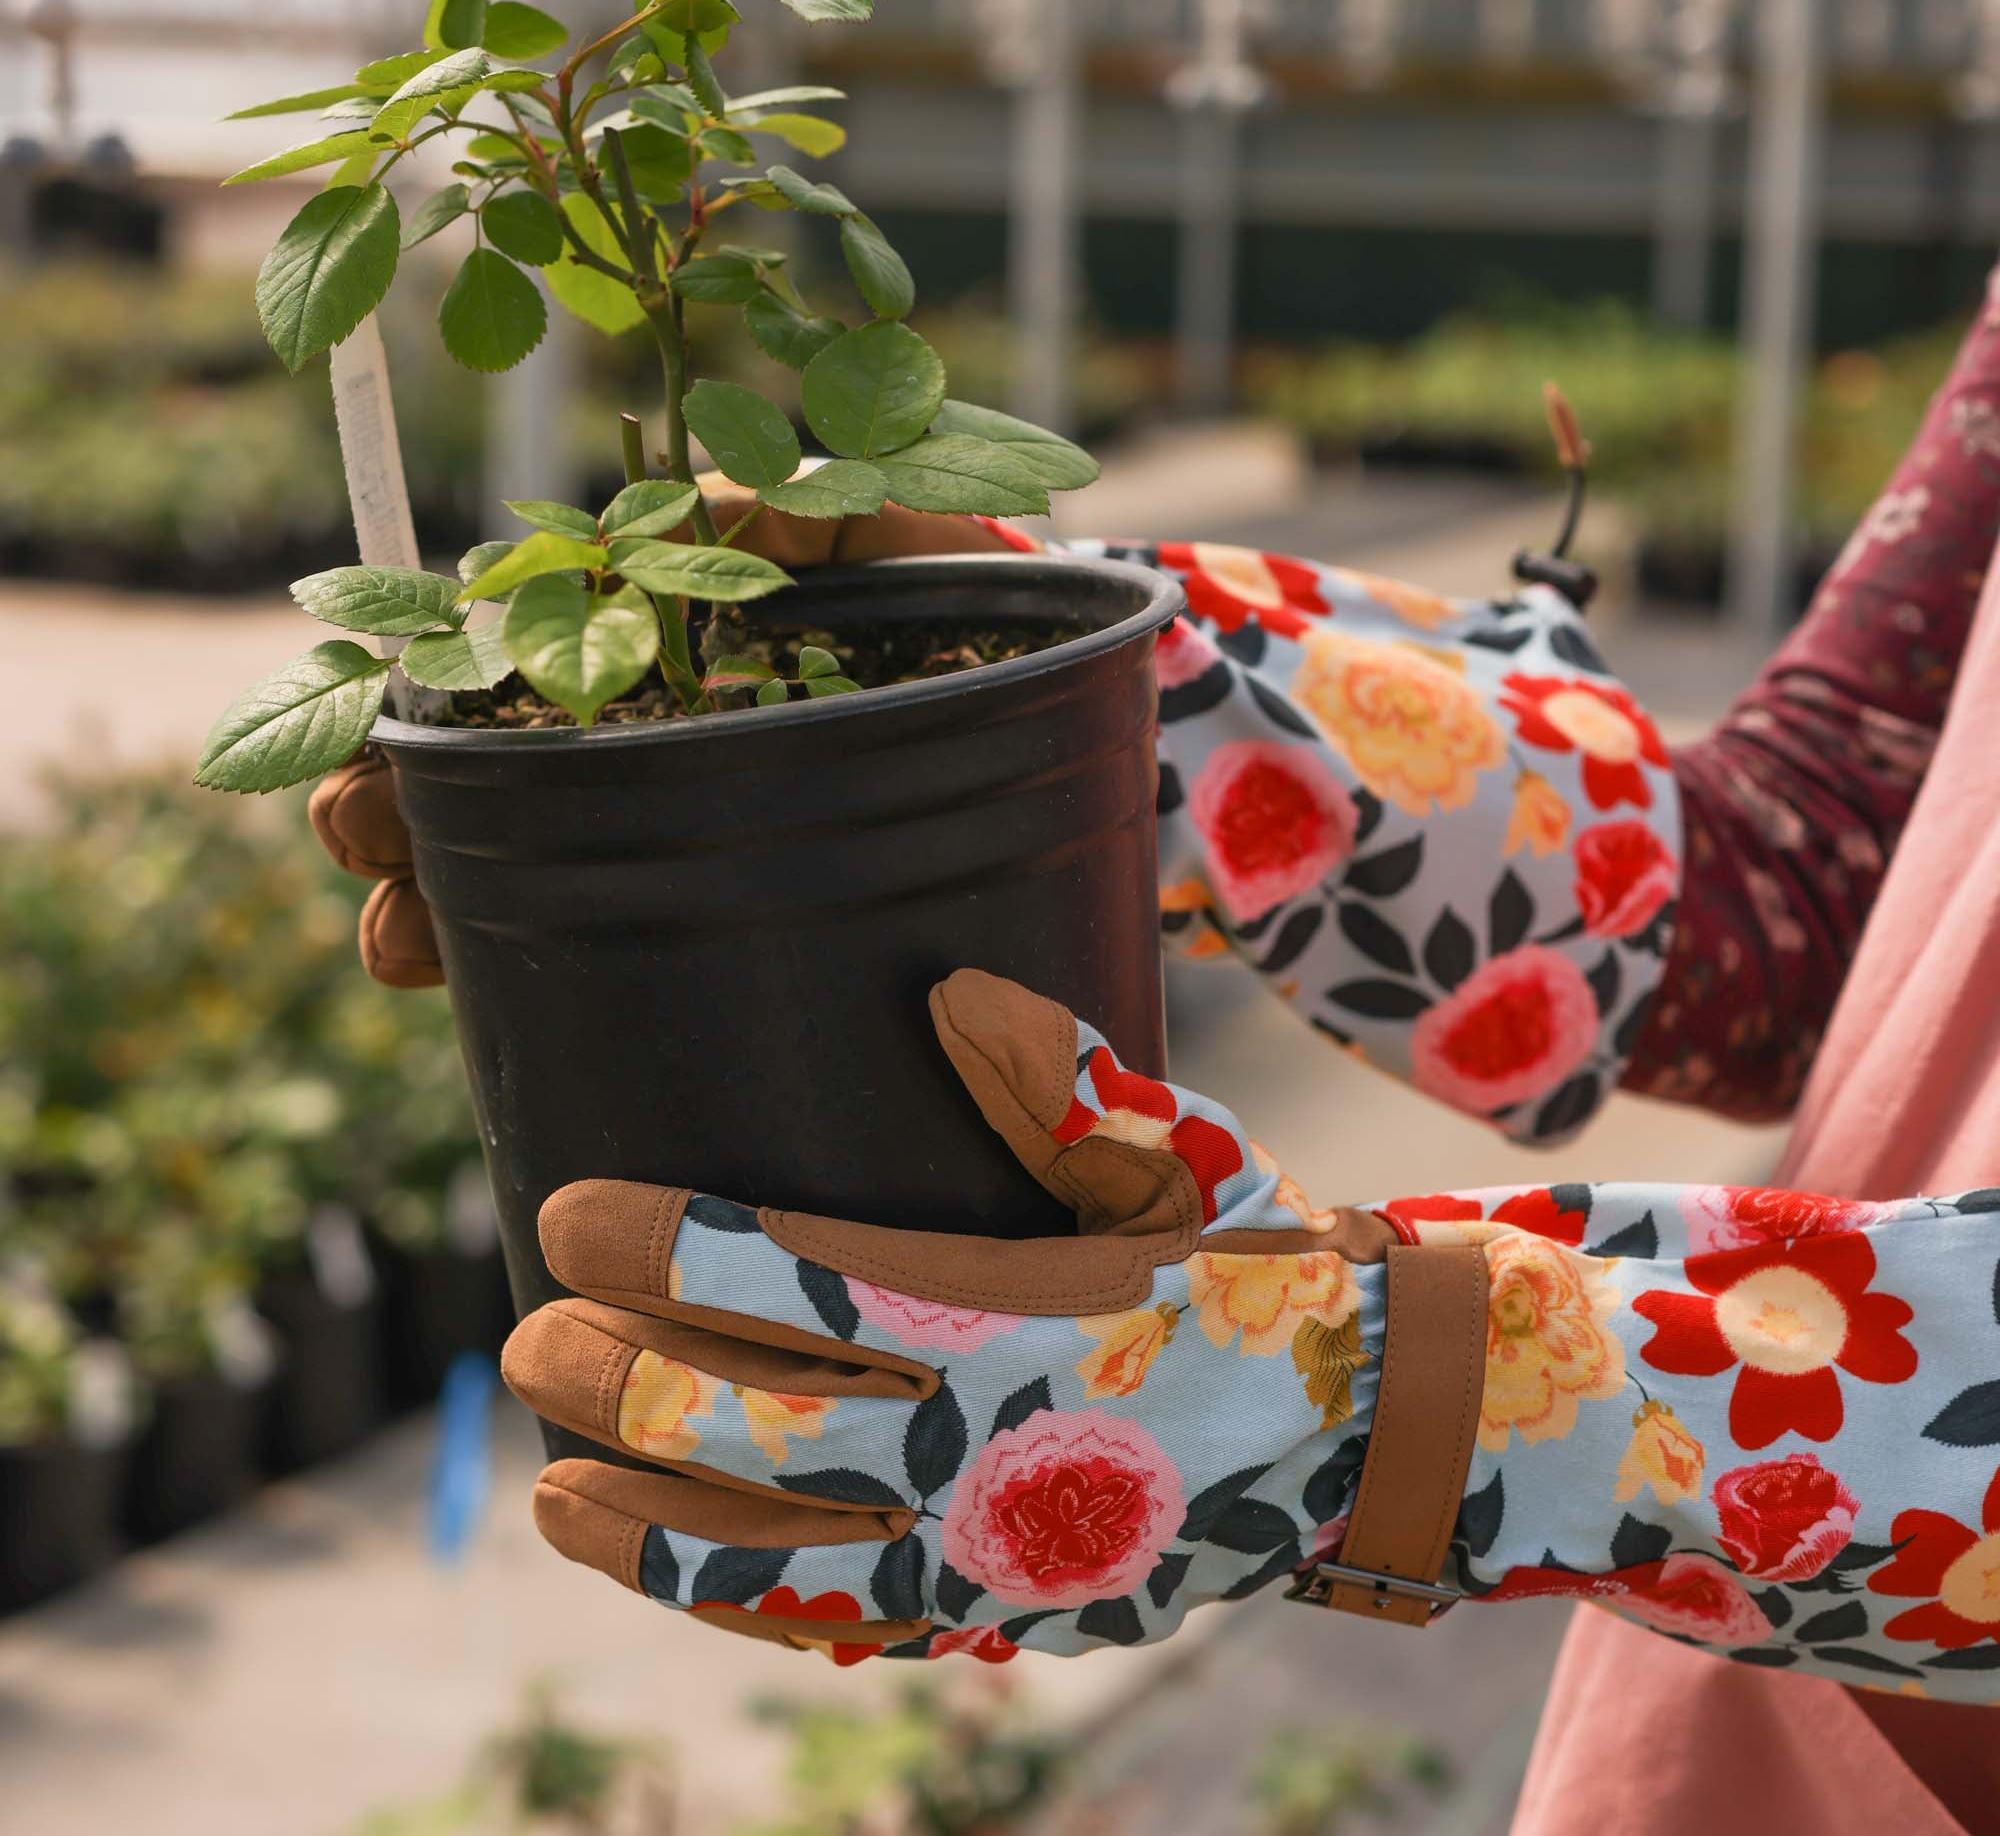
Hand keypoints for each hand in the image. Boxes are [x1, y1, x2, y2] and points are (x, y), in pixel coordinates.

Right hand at [307, 474, 1018, 985]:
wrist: (1037, 718)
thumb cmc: (956, 607)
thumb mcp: (890, 536)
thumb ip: (803, 505)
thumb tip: (702, 505)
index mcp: (631, 642)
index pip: (480, 665)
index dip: (401, 697)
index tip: (367, 728)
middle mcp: (618, 742)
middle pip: (452, 777)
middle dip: (378, 807)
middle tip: (369, 833)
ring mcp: (646, 832)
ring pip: (483, 871)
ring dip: (415, 904)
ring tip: (404, 938)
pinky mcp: (691, 910)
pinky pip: (562, 943)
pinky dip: (489, 966)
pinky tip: (466, 982)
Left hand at [498, 972, 1999, 1695]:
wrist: (1378, 1429)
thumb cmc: (1270, 1264)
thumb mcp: (1188, 1158)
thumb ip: (1066, 1083)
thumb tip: (940, 989)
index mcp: (1027, 1315)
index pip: (803, 1281)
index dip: (671, 1247)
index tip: (567, 1208)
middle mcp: (995, 1449)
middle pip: (760, 1425)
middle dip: (626, 1380)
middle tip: (525, 1334)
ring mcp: (995, 1556)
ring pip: (780, 1552)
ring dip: (650, 1520)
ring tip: (549, 1485)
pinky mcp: (1011, 1615)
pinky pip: (848, 1622)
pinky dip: (744, 1601)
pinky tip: (677, 1576)